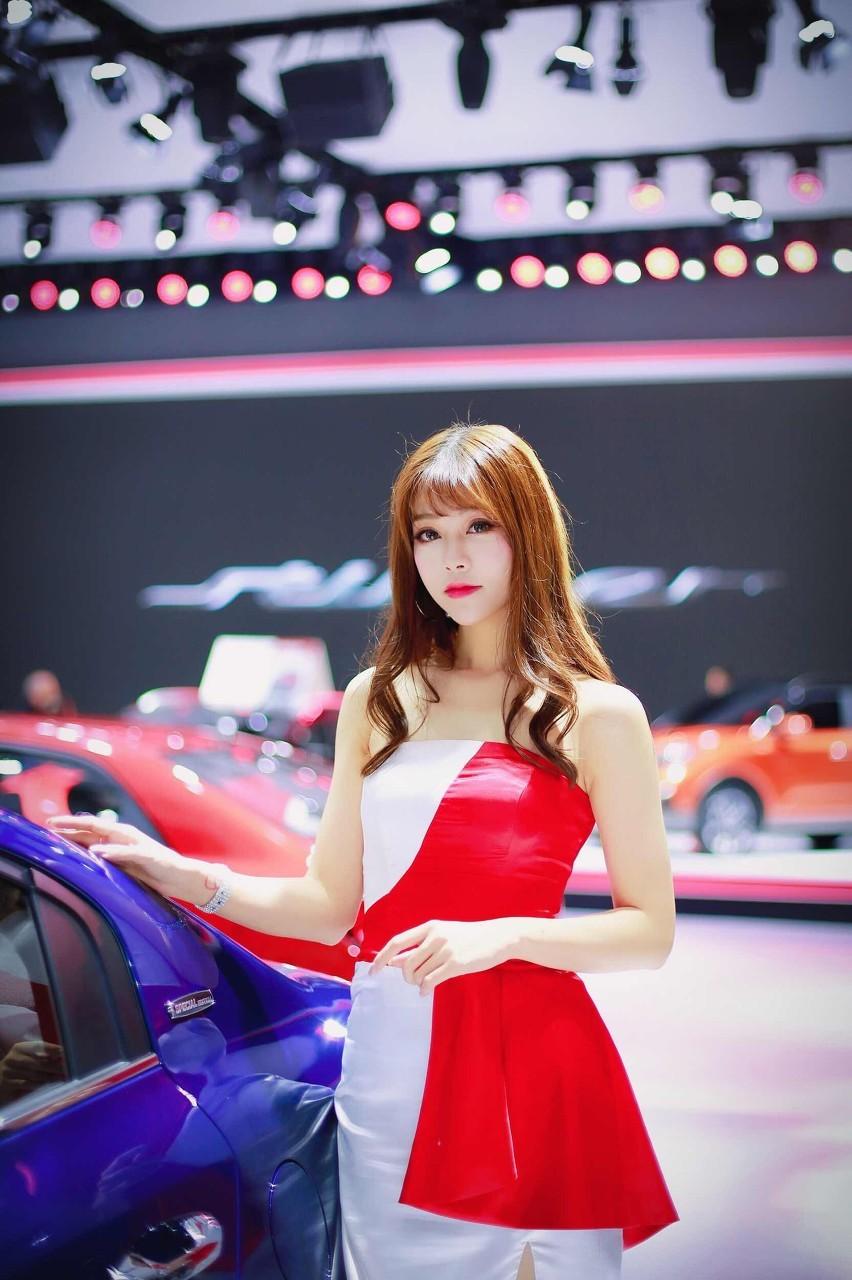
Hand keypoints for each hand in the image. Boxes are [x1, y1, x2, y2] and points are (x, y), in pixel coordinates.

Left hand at [44, 813, 203, 903]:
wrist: (184, 878)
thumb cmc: (156, 872)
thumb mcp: (126, 866)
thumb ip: (108, 859)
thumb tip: (85, 858)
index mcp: (121, 838)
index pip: (91, 830)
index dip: (70, 827)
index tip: (49, 826)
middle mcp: (128, 836)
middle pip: (95, 826)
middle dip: (72, 824)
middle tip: (49, 823)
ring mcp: (138, 844)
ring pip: (108, 834)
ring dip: (86, 832)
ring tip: (67, 831)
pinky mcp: (149, 855)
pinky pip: (128, 852)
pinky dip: (113, 851)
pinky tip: (98, 851)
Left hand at [369, 918, 518, 994]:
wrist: (498, 937)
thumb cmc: (468, 938)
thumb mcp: (443, 935)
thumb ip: (419, 947)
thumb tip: (393, 961)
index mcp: (429, 927)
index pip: (397, 942)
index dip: (382, 957)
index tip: (373, 971)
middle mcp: (435, 936)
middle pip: (406, 963)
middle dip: (406, 977)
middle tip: (413, 981)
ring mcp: (446, 949)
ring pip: (418, 974)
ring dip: (418, 983)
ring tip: (425, 983)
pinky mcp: (456, 963)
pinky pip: (430, 981)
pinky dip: (425, 989)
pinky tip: (426, 991)